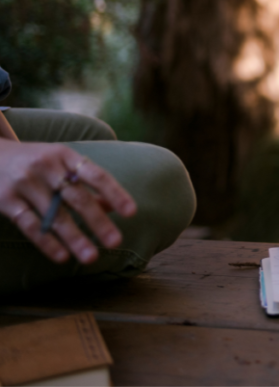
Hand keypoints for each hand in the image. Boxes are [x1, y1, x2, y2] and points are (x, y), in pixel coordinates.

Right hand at [0, 139, 136, 264]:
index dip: (116, 193)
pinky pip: (30, 224)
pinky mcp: (5, 200)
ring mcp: (25, 183)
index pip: (96, 175)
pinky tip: (62, 257)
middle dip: (98, 222)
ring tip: (91, 257)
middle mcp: (46, 167)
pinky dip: (47, 242)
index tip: (132, 213)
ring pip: (55, 215)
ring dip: (75, 238)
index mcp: (65, 156)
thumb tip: (113, 207)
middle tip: (116, 242)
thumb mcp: (60, 163)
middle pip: (78, 198)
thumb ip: (85, 182)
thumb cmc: (34, 161)